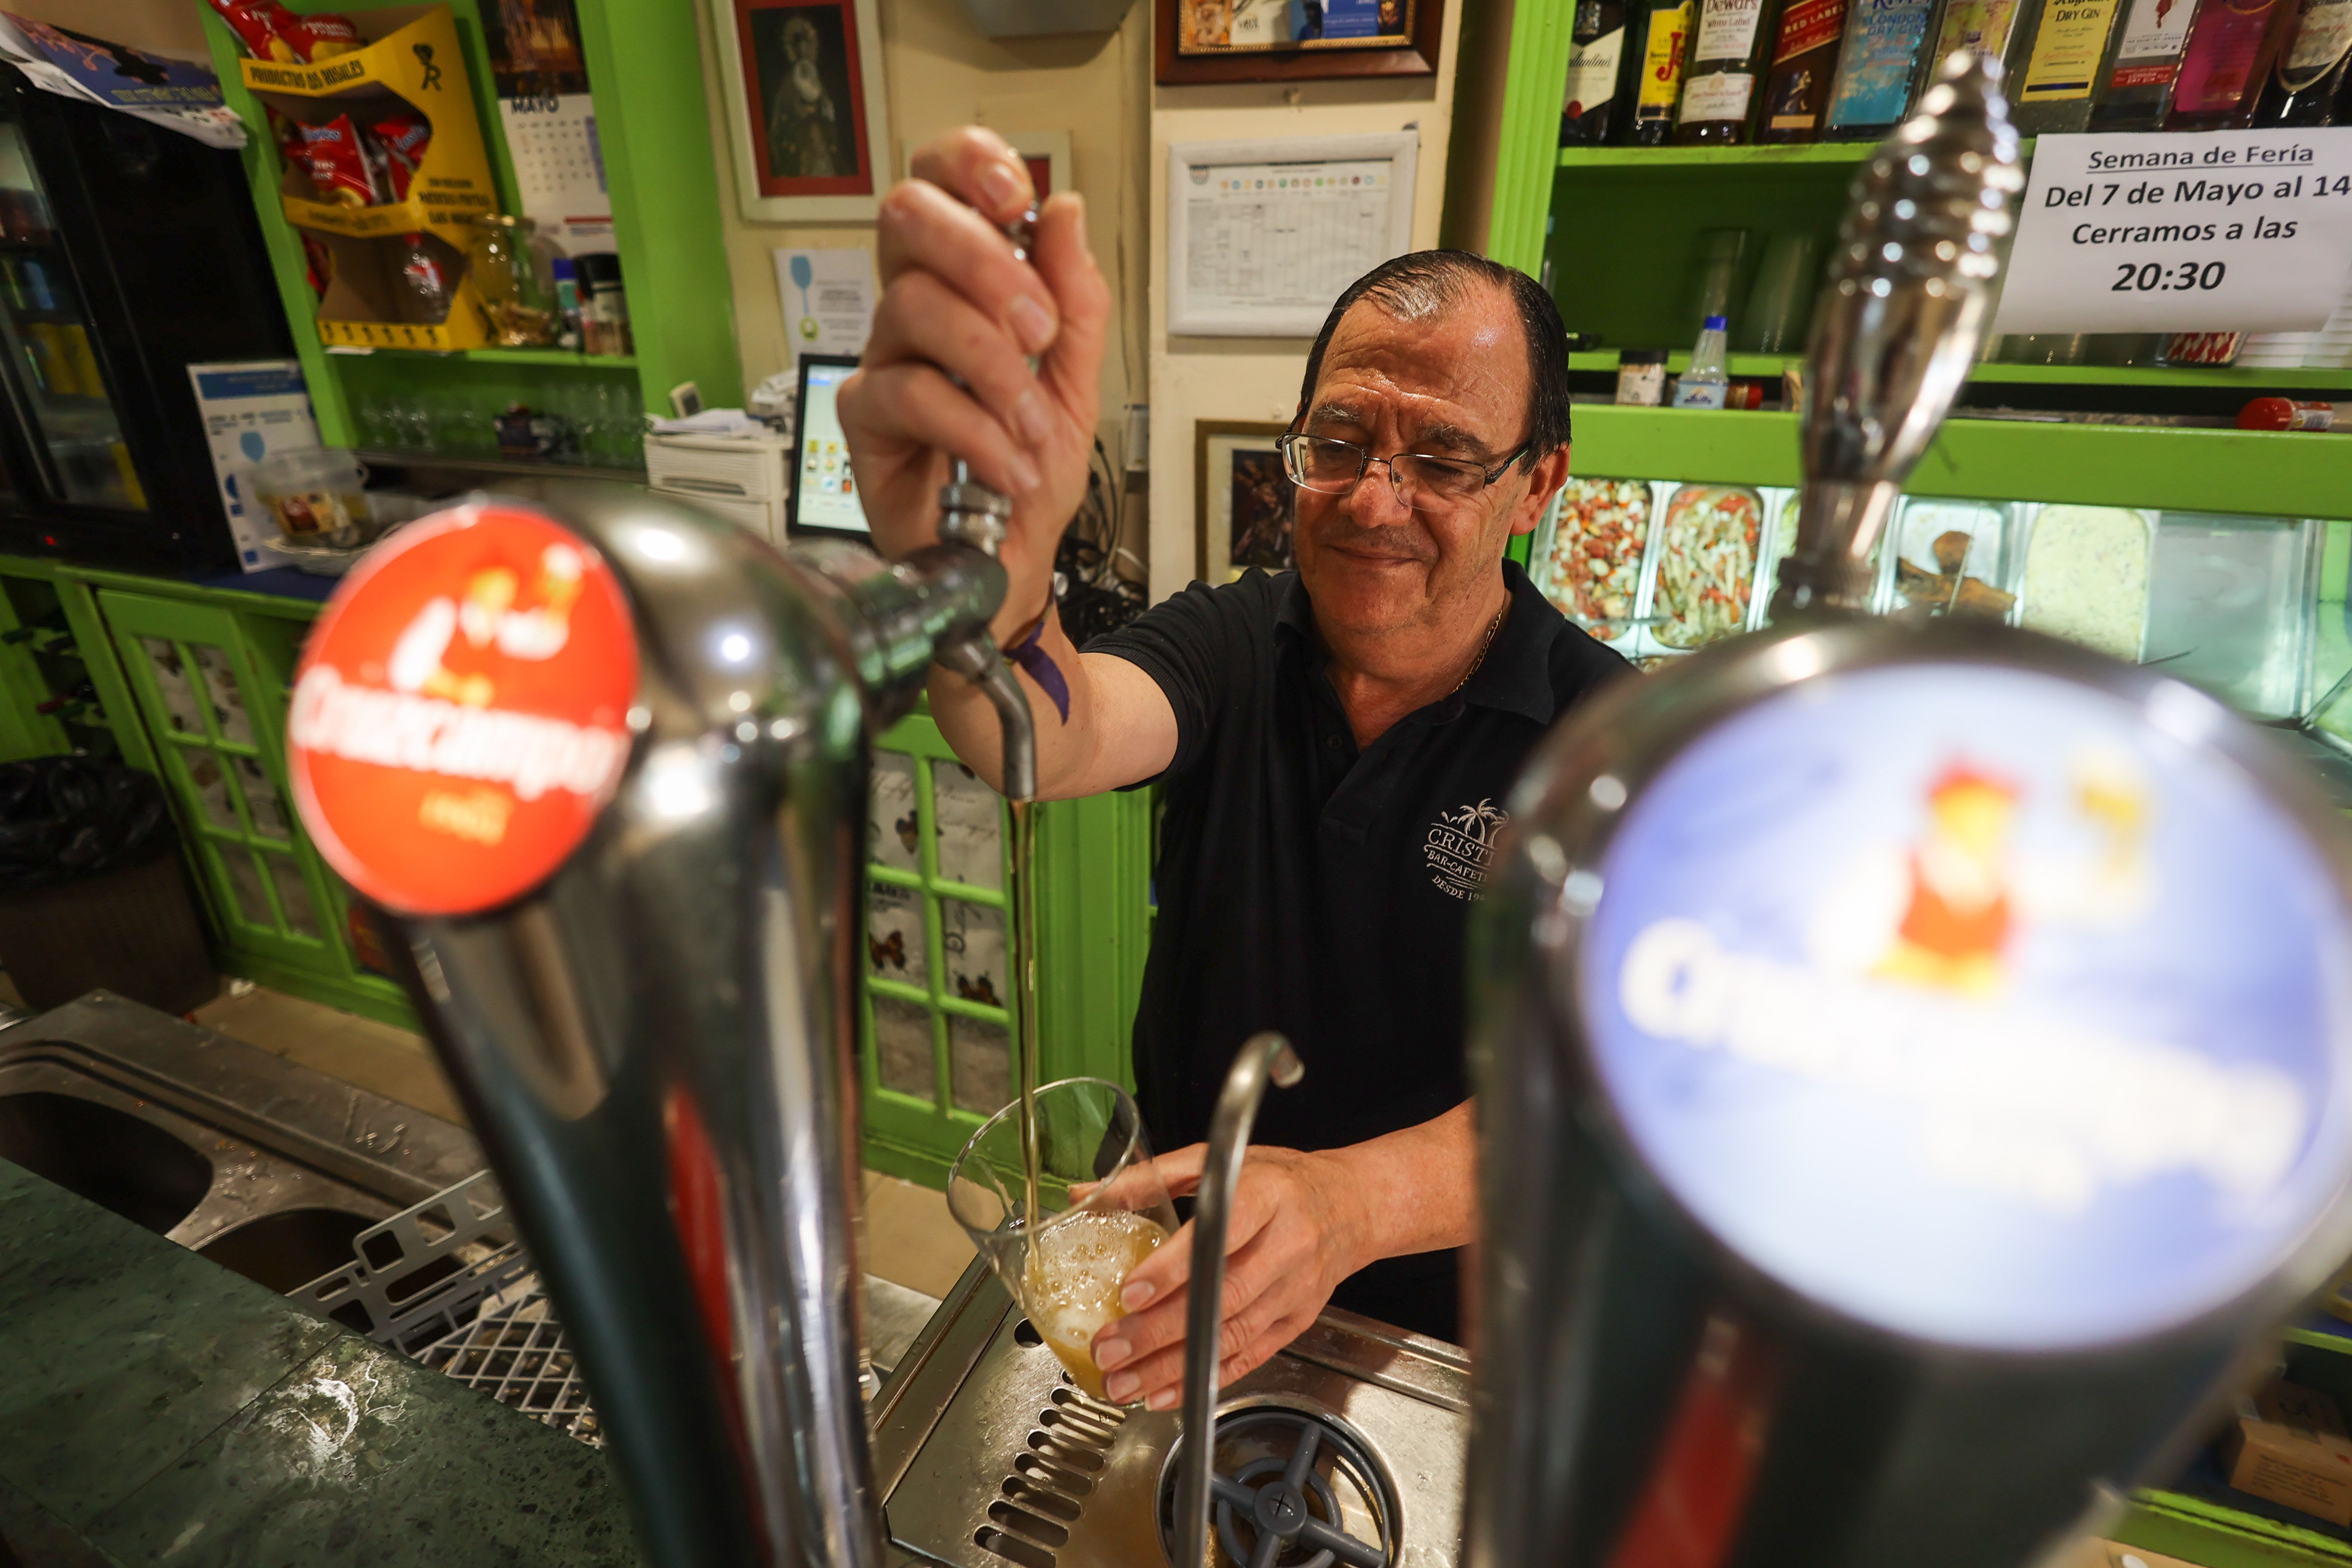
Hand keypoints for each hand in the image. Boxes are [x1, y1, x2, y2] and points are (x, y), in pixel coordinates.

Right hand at [836, 127, 1110, 642]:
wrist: (1011, 558)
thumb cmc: (1029, 471)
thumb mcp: (1078, 381)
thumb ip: (1076, 300)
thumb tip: (1067, 211)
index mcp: (964, 282)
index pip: (940, 183)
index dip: (968, 166)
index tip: (1018, 198)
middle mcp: (915, 307)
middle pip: (908, 219)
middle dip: (986, 261)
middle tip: (1039, 328)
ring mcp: (883, 357)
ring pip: (914, 306)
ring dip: (994, 368)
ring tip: (1032, 426)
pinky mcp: (863, 416)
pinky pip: (910, 393)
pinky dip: (975, 429)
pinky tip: (1006, 462)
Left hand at [1088, 1144, 1370, 1410]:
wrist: (1349, 1207)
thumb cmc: (1279, 1180)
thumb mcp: (1219, 1161)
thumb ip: (1152, 1177)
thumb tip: (1086, 1196)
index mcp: (1265, 1196)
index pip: (1220, 1234)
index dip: (1175, 1268)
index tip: (1131, 1291)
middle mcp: (1285, 1245)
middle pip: (1222, 1295)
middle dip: (1160, 1330)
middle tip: (1110, 1348)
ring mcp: (1294, 1290)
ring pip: (1232, 1336)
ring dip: (1174, 1365)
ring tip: (1124, 1382)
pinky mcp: (1297, 1322)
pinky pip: (1249, 1358)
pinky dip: (1205, 1378)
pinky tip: (1165, 1391)